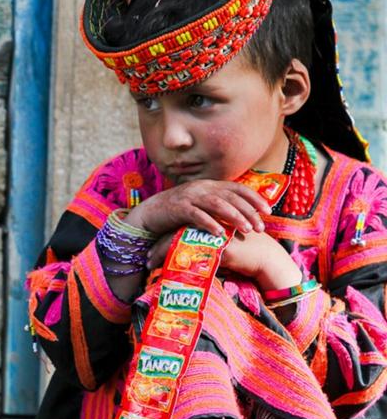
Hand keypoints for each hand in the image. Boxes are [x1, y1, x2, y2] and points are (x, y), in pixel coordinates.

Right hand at [125, 179, 271, 236]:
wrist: (149, 213)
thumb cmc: (177, 213)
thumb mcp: (200, 205)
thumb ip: (217, 206)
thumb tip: (239, 214)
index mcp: (209, 185)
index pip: (237, 188)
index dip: (254, 198)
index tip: (268, 211)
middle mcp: (201, 188)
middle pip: (230, 197)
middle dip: (248, 212)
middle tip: (260, 227)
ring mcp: (189, 197)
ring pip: (217, 204)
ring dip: (234, 217)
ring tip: (246, 230)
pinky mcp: (178, 209)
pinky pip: (197, 215)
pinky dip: (210, 223)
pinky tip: (220, 233)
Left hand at [147, 230, 301, 287]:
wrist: (265, 258)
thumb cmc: (246, 253)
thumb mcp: (223, 243)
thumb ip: (207, 243)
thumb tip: (192, 252)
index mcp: (208, 218)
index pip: (180, 224)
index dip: (166, 236)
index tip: (155, 248)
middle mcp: (204, 222)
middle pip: (172, 229)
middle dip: (157, 244)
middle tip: (146, 258)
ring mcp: (205, 232)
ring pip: (173, 240)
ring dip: (158, 253)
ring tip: (148, 265)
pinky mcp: (207, 244)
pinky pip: (181, 251)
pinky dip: (167, 260)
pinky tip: (158, 271)